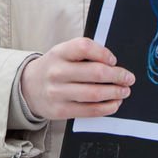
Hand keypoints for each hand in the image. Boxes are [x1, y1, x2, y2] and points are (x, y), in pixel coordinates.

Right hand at [20, 37, 134, 119]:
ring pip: (94, 93)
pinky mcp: (61, 110)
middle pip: (94, 73)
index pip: (84, 47)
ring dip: (115, 92)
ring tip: (124, 91)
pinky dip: (107, 107)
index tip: (114, 59)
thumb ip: (84, 54)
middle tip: (129, 78)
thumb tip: (113, 63)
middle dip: (117, 76)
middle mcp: (57, 71)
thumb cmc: (54, 67)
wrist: (29, 87)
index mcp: (59, 52)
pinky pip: (89, 110)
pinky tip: (114, 103)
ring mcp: (58, 92)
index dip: (103, 53)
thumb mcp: (63, 53)